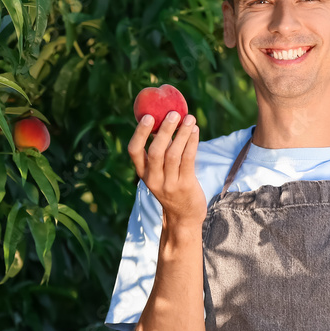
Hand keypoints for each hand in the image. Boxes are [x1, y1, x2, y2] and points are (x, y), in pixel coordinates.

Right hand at [128, 112, 205, 227]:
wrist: (183, 216)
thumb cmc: (172, 186)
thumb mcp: (160, 172)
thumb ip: (160, 151)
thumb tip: (165, 119)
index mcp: (143, 173)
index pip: (134, 151)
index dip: (139, 133)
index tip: (147, 116)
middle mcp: (153, 179)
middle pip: (155, 151)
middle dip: (164, 130)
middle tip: (173, 114)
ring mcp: (169, 184)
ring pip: (173, 154)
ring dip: (182, 134)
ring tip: (189, 118)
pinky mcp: (185, 186)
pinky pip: (188, 160)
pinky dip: (192, 143)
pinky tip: (195, 131)